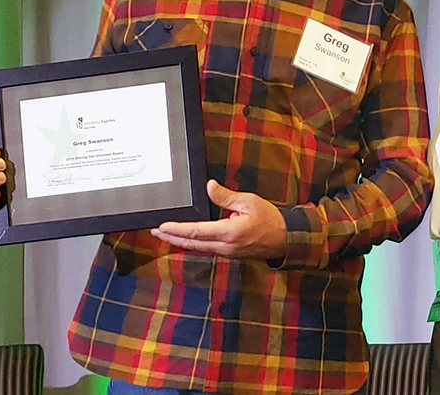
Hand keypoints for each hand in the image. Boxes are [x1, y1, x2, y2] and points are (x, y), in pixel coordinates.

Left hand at [151, 179, 287, 259]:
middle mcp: (225, 246)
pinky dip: (192, 244)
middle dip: (171, 238)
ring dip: (180, 241)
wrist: (285, 239)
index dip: (176, 229)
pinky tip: (186, 239)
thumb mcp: (249, 201)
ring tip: (166, 235)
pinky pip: (206, 249)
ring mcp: (226, 252)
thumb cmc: (270, 219)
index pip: (196, 232)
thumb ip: (226, 196)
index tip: (162, 227)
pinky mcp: (229, 253)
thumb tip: (209, 186)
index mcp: (229, 233)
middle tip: (155, 232)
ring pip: (197, 248)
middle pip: (191, 243)